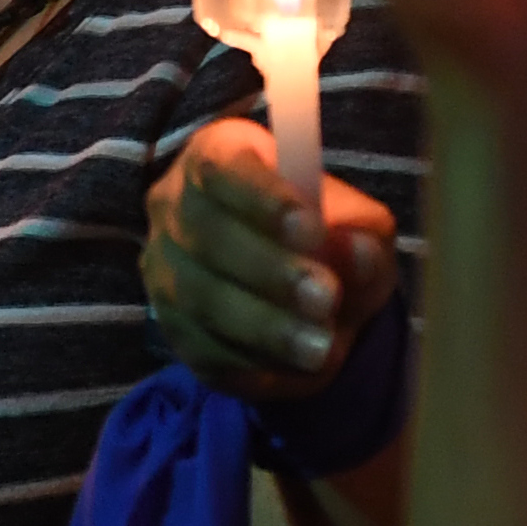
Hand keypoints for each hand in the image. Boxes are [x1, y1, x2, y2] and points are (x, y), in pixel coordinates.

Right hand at [139, 117, 397, 393]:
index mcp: (216, 156)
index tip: (313, 229)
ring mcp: (165, 270)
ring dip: (264, 326)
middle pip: (205, 235)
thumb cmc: (327, 236)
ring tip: (322, 347)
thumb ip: (362, 235)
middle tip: (326, 297)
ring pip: (200, 299)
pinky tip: (299, 369)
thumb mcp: (359, 227)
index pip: (222, 168)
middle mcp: (175, 207)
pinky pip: (202, 349)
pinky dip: (253, 363)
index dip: (263, 199)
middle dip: (269, 271)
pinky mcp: (172, 328)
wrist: (302, 293)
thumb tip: (355, 252)